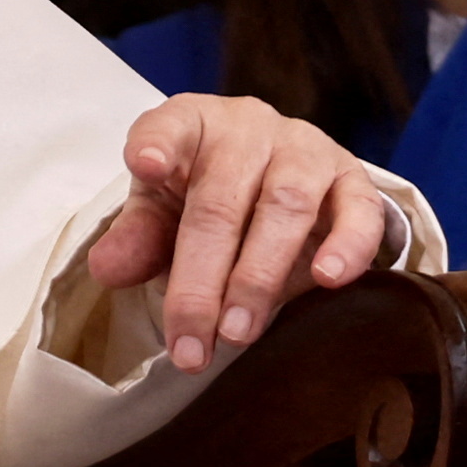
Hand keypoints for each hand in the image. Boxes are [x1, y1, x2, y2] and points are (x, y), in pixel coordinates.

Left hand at [83, 94, 393, 373]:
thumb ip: (138, 236)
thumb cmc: (209, 192)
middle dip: (201, 280)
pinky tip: (327, 280)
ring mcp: (305, 150)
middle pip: (219, 202)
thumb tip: (107, 270)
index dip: (154, 145)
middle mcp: (248, 128)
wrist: (285, 179)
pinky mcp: (354, 179)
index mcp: (191, 124)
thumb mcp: (164, 208)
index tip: (144, 166)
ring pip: (285, 207)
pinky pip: (360, 210)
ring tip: (238, 332)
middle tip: (191, 342)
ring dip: (259, 276)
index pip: (167, 126)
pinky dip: (347, 246)